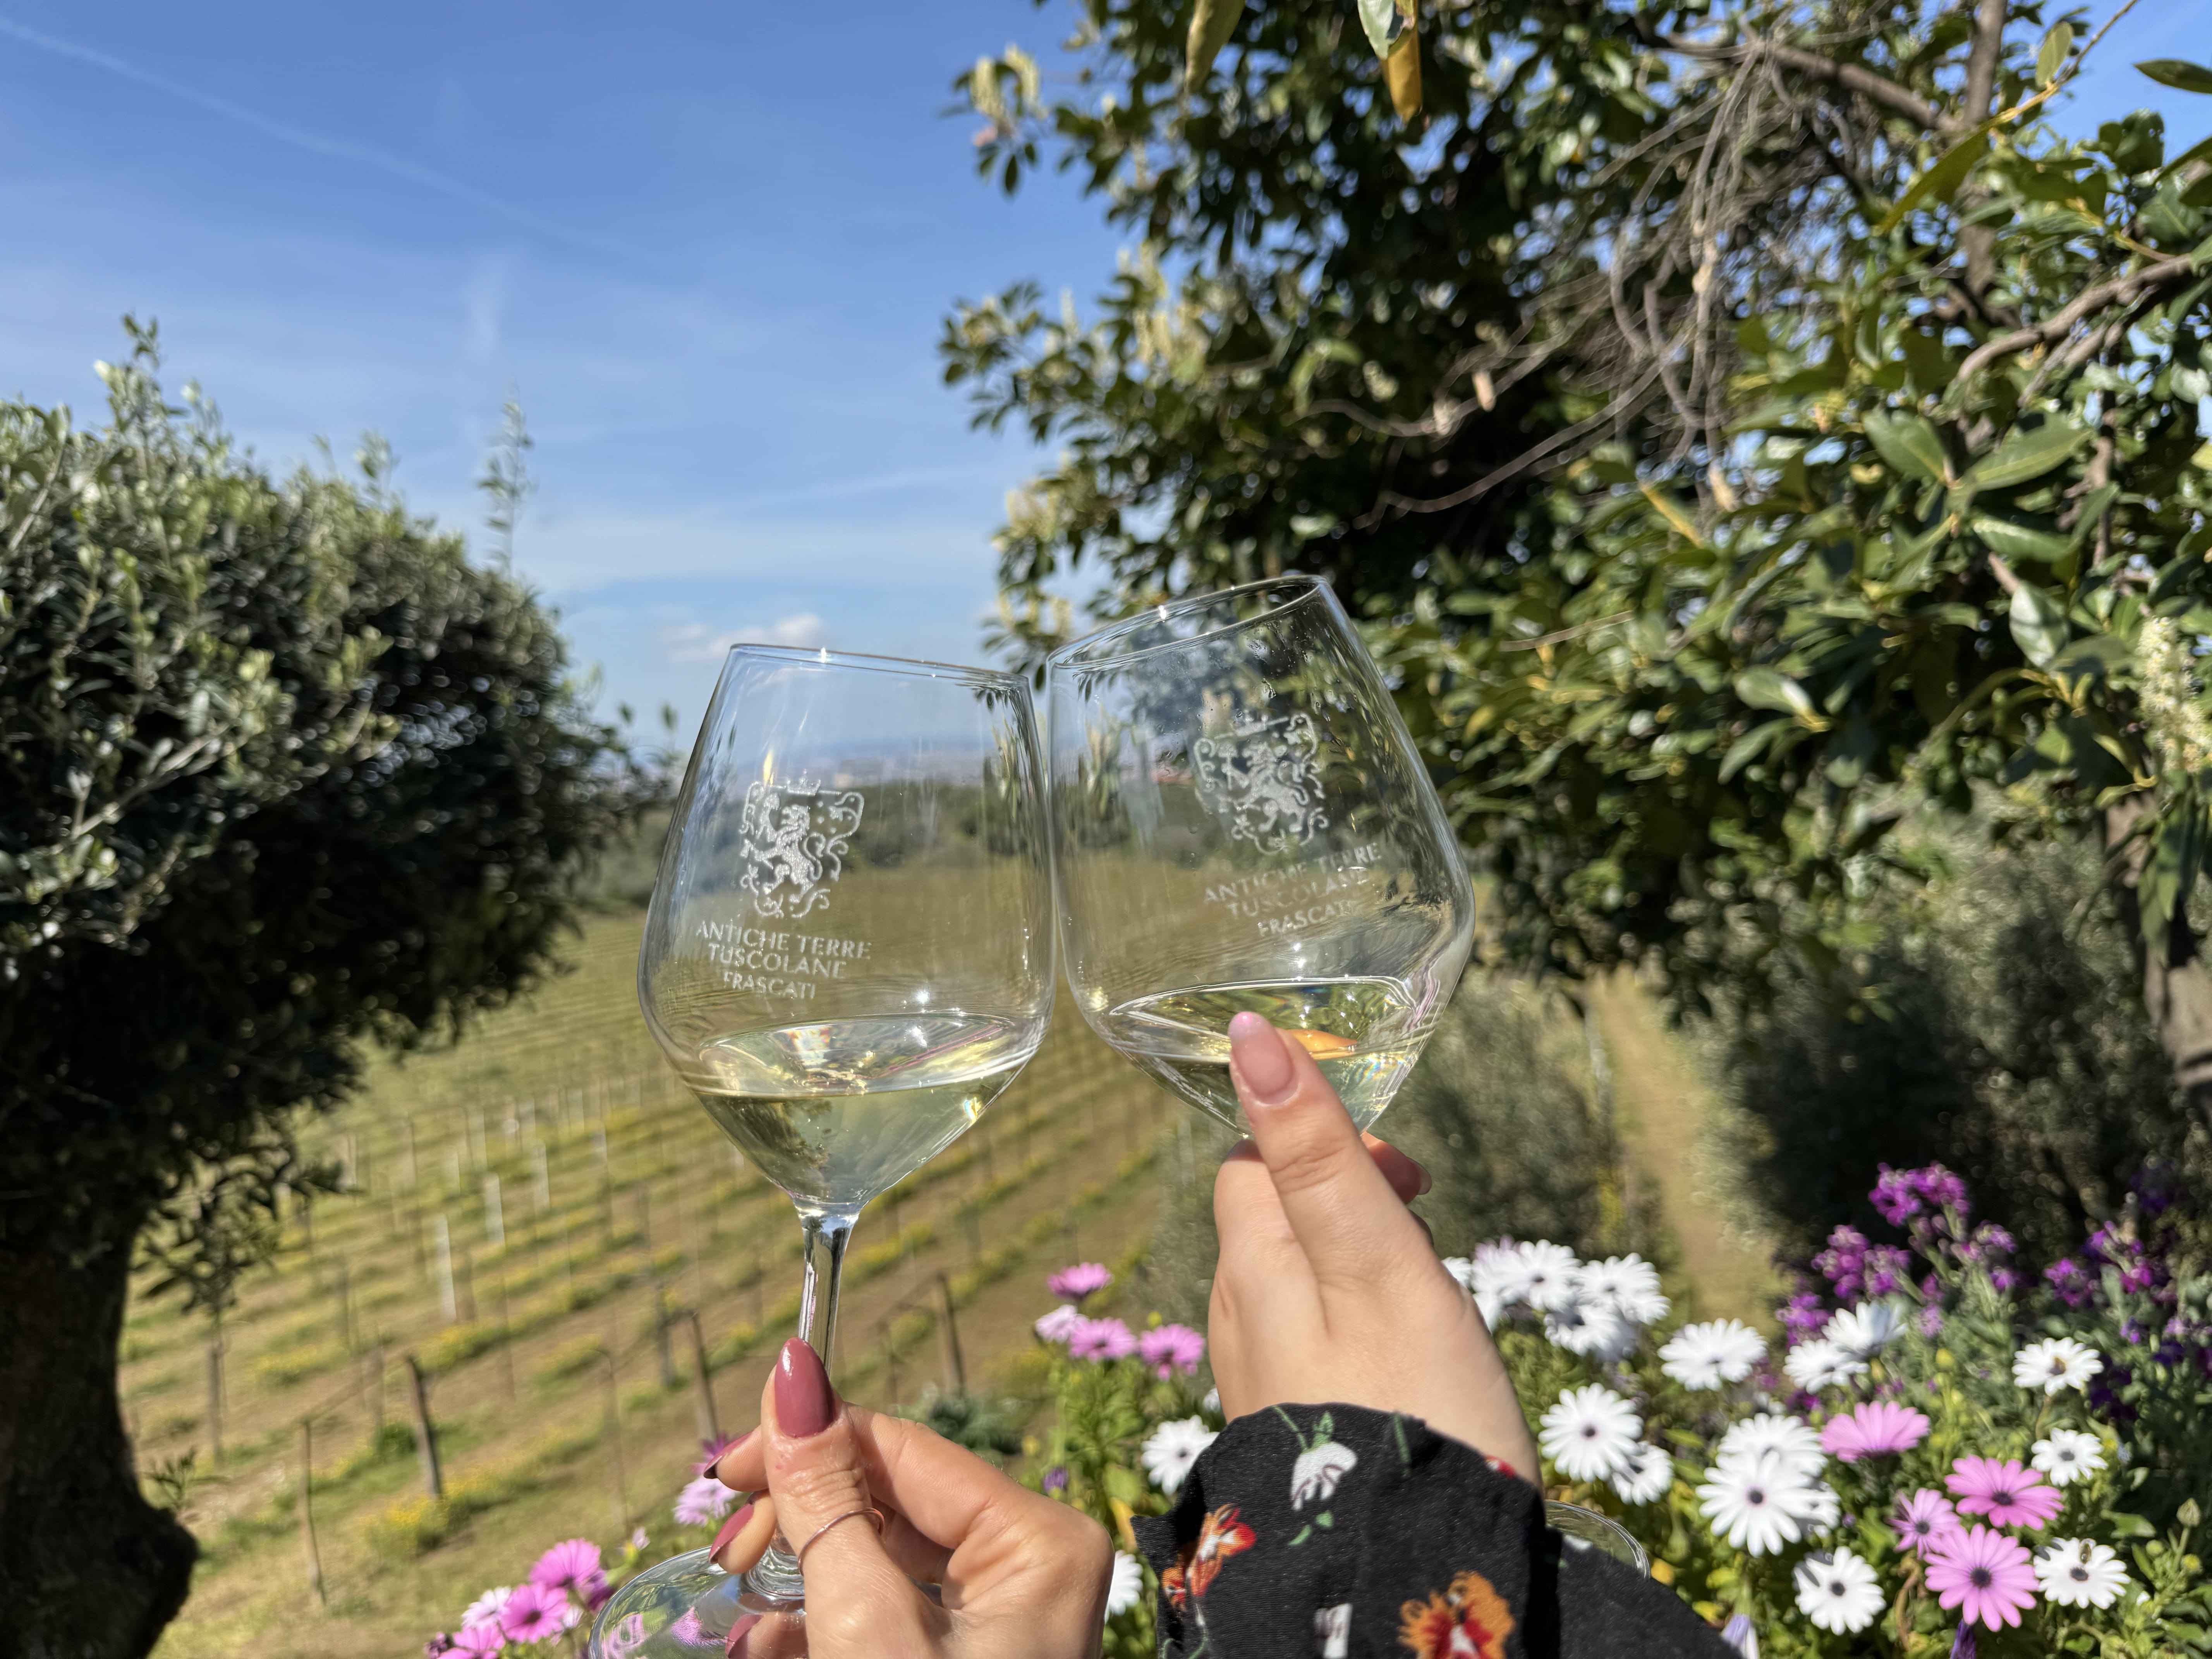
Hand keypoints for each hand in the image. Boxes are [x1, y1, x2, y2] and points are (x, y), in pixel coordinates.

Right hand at [709, 1338, 1112, 1656]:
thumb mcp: (866, 1620)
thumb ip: (827, 1498)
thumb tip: (792, 1369)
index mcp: (1042, 1541)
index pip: (904, 1449)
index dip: (806, 1445)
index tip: (725, 1469)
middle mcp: (1035, 1566)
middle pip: (890, 1501)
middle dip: (797, 1522)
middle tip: (726, 1546)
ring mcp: (1005, 1616)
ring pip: (880, 1559)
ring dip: (799, 1578)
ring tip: (741, 1605)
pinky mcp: (970, 1656)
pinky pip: (891, 1612)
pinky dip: (825, 1623)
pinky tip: (771, 1642)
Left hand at [1208, 1012, 1539, 1478]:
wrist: (1407, 1569)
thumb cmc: (1410, 1404)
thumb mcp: (1374, 1257)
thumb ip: (1315, 1149)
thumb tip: (1248, 1035)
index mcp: (1249, 1263)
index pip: (1254, 1155)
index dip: (1329, 1141)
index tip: (1410, 1178)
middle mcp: (1234, 1315)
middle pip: (1275, 1212)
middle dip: (1350, 1201)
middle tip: (1423, 1237)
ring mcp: (1257, 1376)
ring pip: (1297, 1276)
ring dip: (1357, 1262)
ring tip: (1422, 1302)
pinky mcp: (1288, 1423)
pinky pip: (1313, 1339)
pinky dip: (1356, 1322)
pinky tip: (1404, 1360)